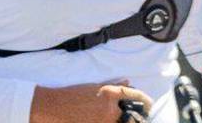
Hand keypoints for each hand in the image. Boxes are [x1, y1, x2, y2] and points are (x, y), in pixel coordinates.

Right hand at [30, 81, 151, 122]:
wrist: (52, 107)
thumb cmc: (72, 94)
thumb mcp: (94, 86)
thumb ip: (113, 86)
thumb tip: (128, 82)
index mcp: (109, 94)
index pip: (134, 96)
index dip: (144, 100)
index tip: (149, 104)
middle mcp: (108, 109)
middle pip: (132, 116)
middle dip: (139, 117)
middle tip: (143, 117)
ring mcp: (102, 122)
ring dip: (126, 122)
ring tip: (129, 121)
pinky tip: (115, 122)